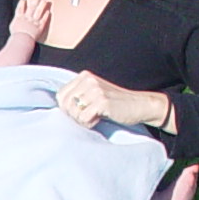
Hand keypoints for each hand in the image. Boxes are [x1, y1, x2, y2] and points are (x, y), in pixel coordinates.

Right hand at [7, 0, 49, 42]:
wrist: (22, 39)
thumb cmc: (16, 36)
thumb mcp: (12, 28)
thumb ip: (15, 22)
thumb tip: (16, 20)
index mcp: (19, 18)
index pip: (21, 8)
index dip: (22, 3)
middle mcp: (27, 18)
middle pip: (32, 7)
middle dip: (35, 1)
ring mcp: (34, 22)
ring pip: (39, 12)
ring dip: (42, 6)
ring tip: (45, 1)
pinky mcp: (39, 27)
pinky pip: (43, 20)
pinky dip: (46, 15)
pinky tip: (48, 12)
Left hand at [56, 72, 175, 130]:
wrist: (139, 105)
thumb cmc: (114, 104)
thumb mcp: (93, 94)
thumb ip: (77, 96)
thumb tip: (58, 108)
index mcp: (84, 76)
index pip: (60, 95)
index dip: (67, 109)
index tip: (80, 113)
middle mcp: (88, 80)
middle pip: (65, 105)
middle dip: (74, 116)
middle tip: (88, 117)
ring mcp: (95, 90)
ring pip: (74, 113)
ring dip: (83, 121)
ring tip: (95, 117)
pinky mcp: (102, 101)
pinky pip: (84, 118)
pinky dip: (90, 124)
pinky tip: (100, 119)